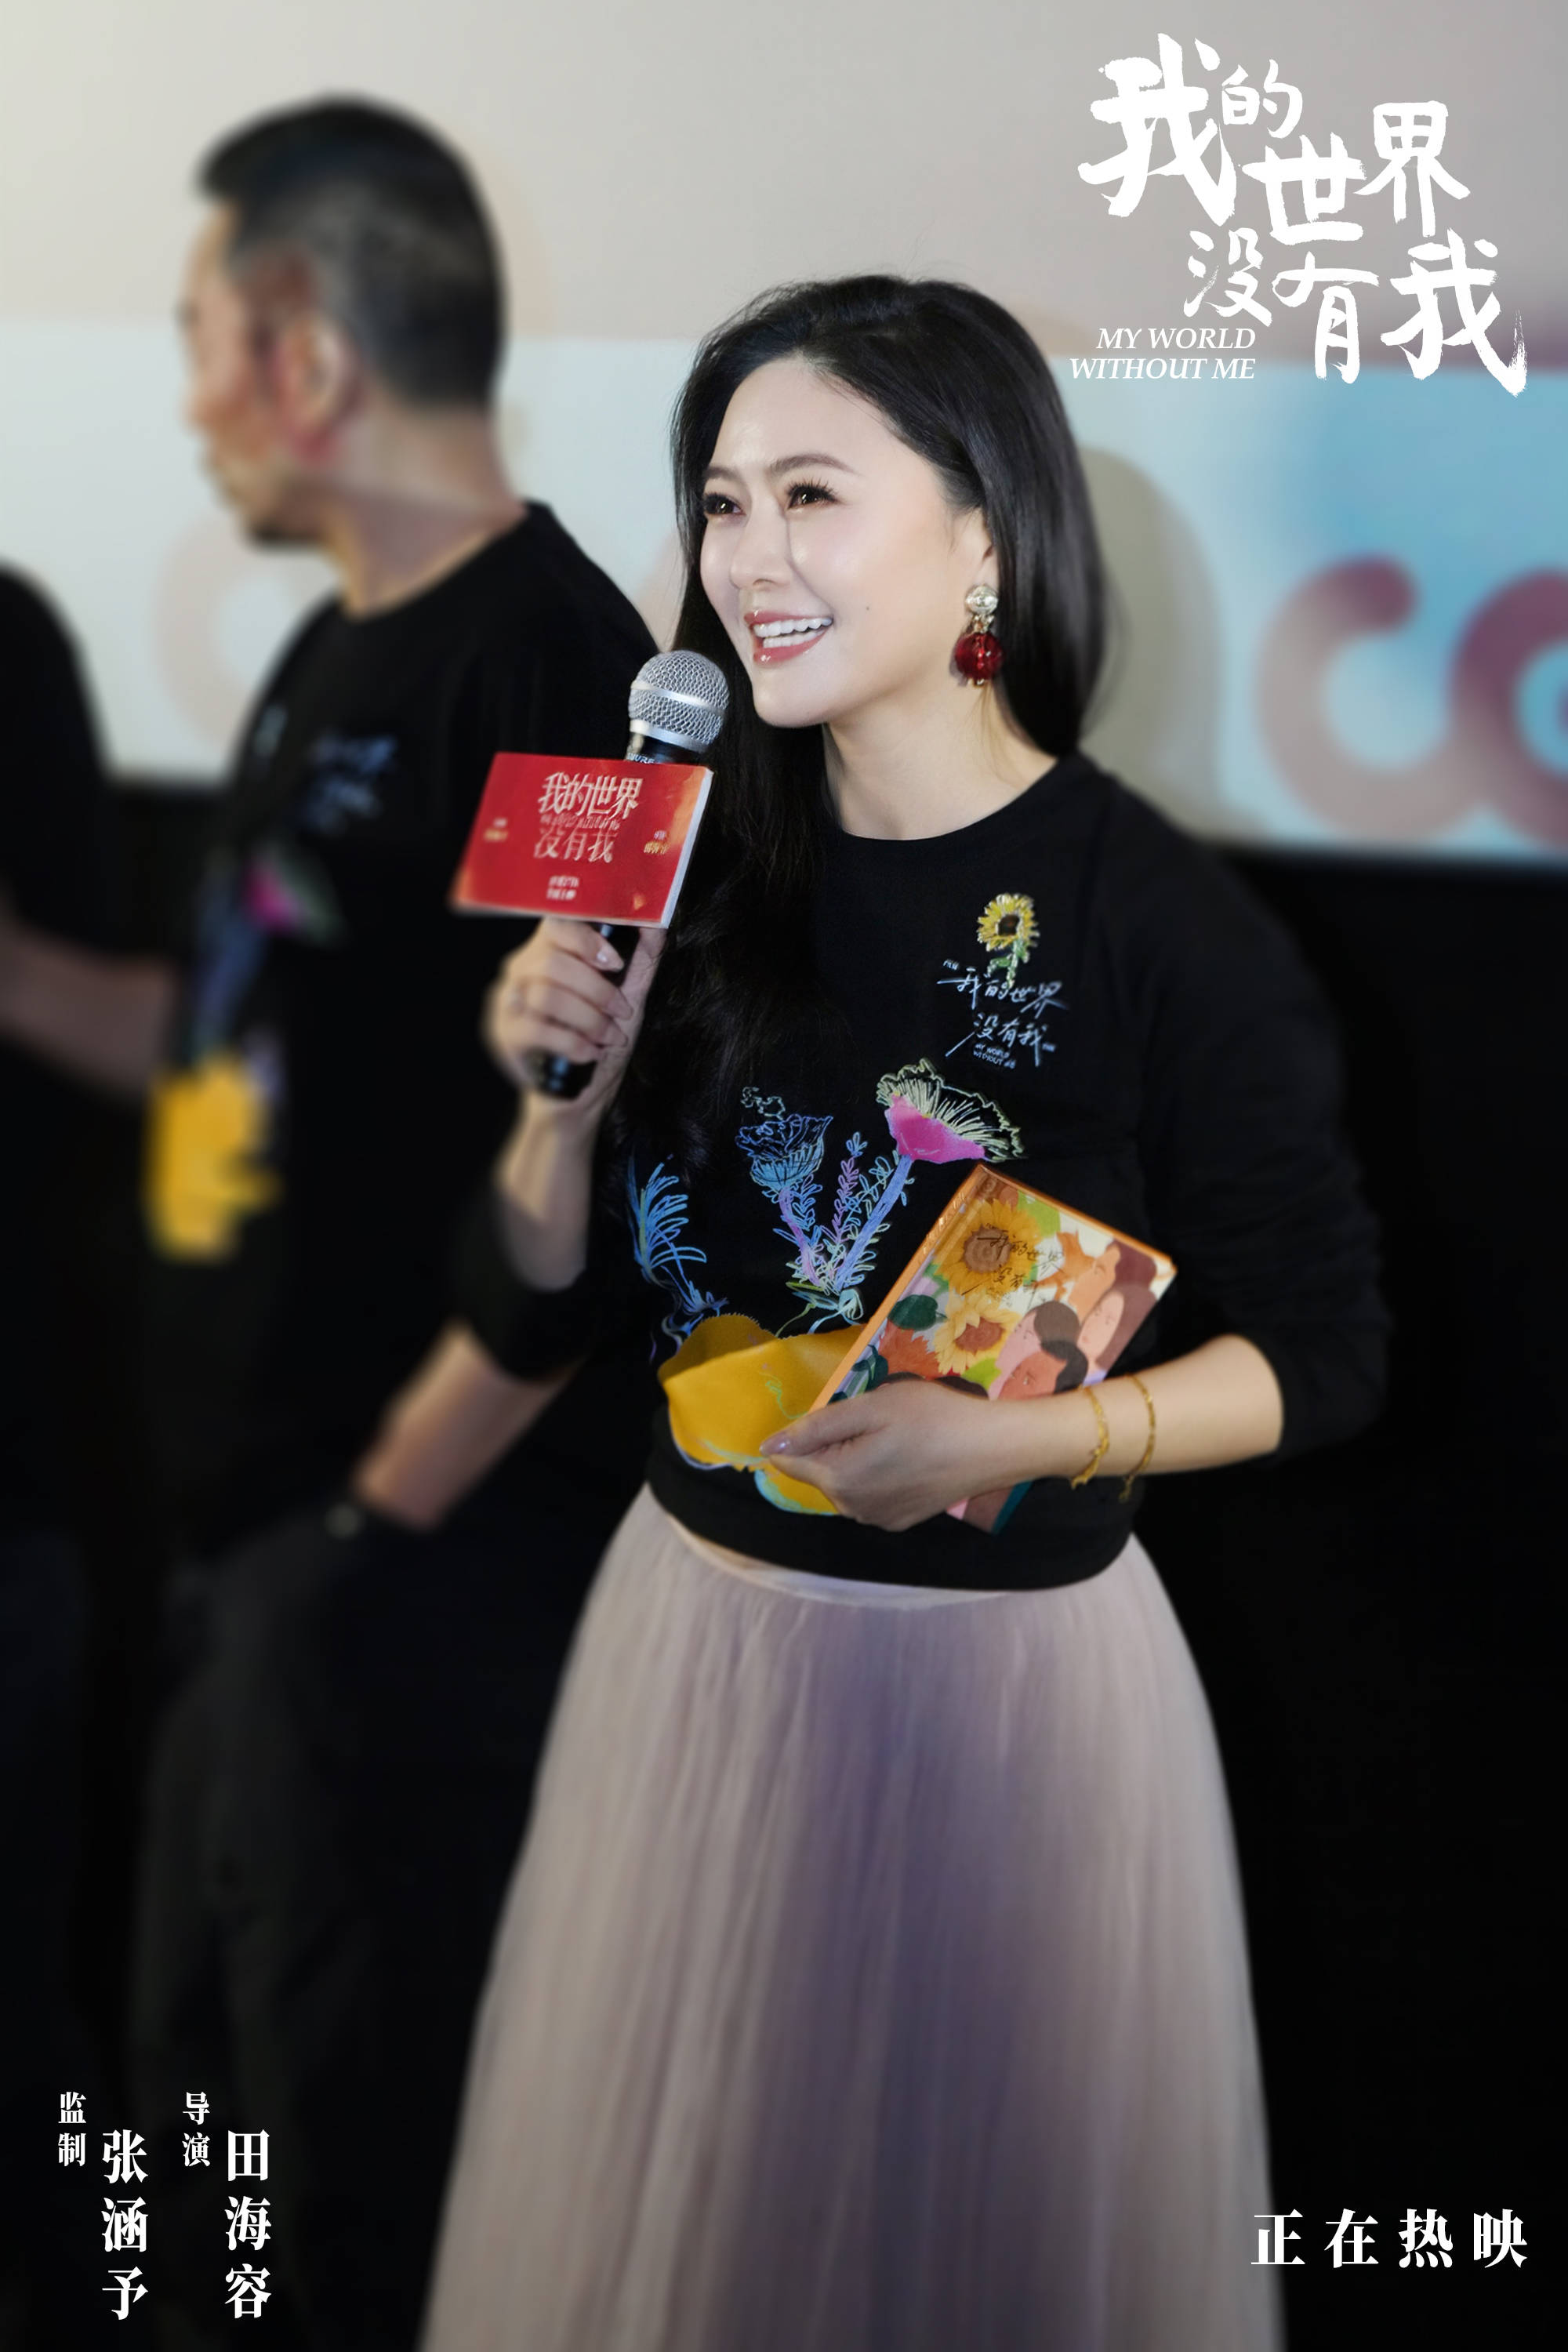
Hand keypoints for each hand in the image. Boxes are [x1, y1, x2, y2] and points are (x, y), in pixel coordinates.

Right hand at [483, 919, 664, 1125]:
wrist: (578, 1090)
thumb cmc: (600, 1036)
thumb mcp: (627, 995)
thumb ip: (641, 960)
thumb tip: (657, 925)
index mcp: (547, 951)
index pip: (556, 925)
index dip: (587, 940)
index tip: (617, 964)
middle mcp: (521, 970)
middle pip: (553, 963)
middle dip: (597, 991)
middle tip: (621, 1012)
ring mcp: (508, 1002)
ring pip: (546, 996)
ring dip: (588, 1020)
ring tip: (608, 1037)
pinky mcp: (506, 1034)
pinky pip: (536, 1030)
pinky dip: (572, 1043)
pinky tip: (589, 1053)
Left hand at [759, 1379, 1049, 1532]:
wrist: (992, 1448)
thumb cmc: (931, 1417)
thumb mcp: (870, 1407)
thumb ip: (816, 1428)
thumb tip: (769, 1447)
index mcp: (839, 1479)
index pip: (790, 1461)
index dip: (803, 1433)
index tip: (838, 1415)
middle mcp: (851, 1508)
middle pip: (819, 1470)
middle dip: (835, 1444)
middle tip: (879, 1419)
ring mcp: (877, 1519)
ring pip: (845, 1483)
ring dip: (856, 1458)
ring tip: (896, 1436)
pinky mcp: (900, 1521)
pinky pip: (870, 1495)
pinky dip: (878, 1475)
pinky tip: (908, 1458)